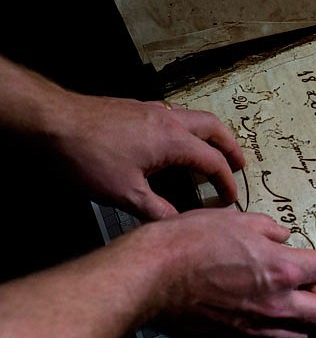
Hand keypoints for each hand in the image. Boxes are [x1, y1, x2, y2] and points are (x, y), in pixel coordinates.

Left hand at [51, 93, 244, 219]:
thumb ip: (157, 211)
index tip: (230, 199)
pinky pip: (175, 115)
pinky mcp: (136, 109)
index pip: (212, 163)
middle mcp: (169, 121)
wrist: (53, 122)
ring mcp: (152, 111)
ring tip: (214, 151)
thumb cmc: (89, 156)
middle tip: (239, 164)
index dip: (226, 183)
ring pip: (195, 117)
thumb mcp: (125, 193)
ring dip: (211, 135)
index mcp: (174, 141)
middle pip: (214, 129)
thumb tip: (179, 228)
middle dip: (230, 147)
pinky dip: (189, 128)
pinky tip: (175, 140)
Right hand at [142, 208, 315, 337]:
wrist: (151, 275)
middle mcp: (275, 303)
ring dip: (302, 319)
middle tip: (306, 281)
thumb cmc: (190, 242)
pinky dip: (275, 331)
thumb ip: (268, 229)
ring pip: (299, 336)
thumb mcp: (236, 219)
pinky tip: (262, 314)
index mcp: (281, 269)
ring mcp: (254, 326)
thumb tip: (282, 236)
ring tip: (289, 302)